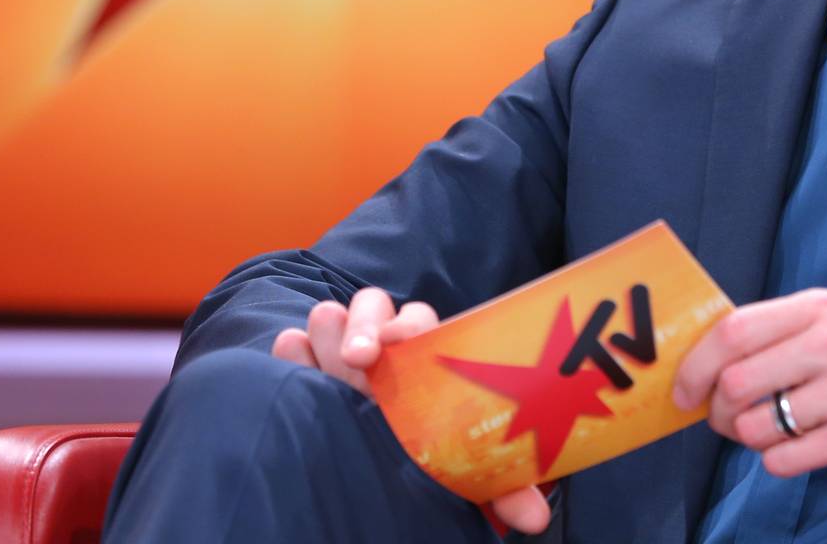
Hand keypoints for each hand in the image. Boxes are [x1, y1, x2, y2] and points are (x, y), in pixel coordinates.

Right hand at [270, 287, 551, 534]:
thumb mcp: (463, 477)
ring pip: (331, 315)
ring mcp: (339, 355)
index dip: (412, 325)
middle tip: (361, 358)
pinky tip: (294, 364)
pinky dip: (292, 351)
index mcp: (427, 360)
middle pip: (374, 307)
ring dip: (329, 332)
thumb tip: (534, 518)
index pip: (423, 324)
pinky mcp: (304, 369)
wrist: (379, 481)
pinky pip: (292, 343)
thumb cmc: (431, 466)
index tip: (402, 339)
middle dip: (365, 324)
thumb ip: (500, 489)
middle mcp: (383, 350)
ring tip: (327, 361)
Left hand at [670, 288, 826, 476]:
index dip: (695, 364)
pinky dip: (776, 459)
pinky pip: (785, 459)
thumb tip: (715, 353)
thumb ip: (784, 326)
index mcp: (819, 309)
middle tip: (722, 415)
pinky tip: (794, 446)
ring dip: (745, 437)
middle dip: (716, 408)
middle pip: (735, 383)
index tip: (685, 386)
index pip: (732, 332)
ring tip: (762, 430)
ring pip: (756, 427)